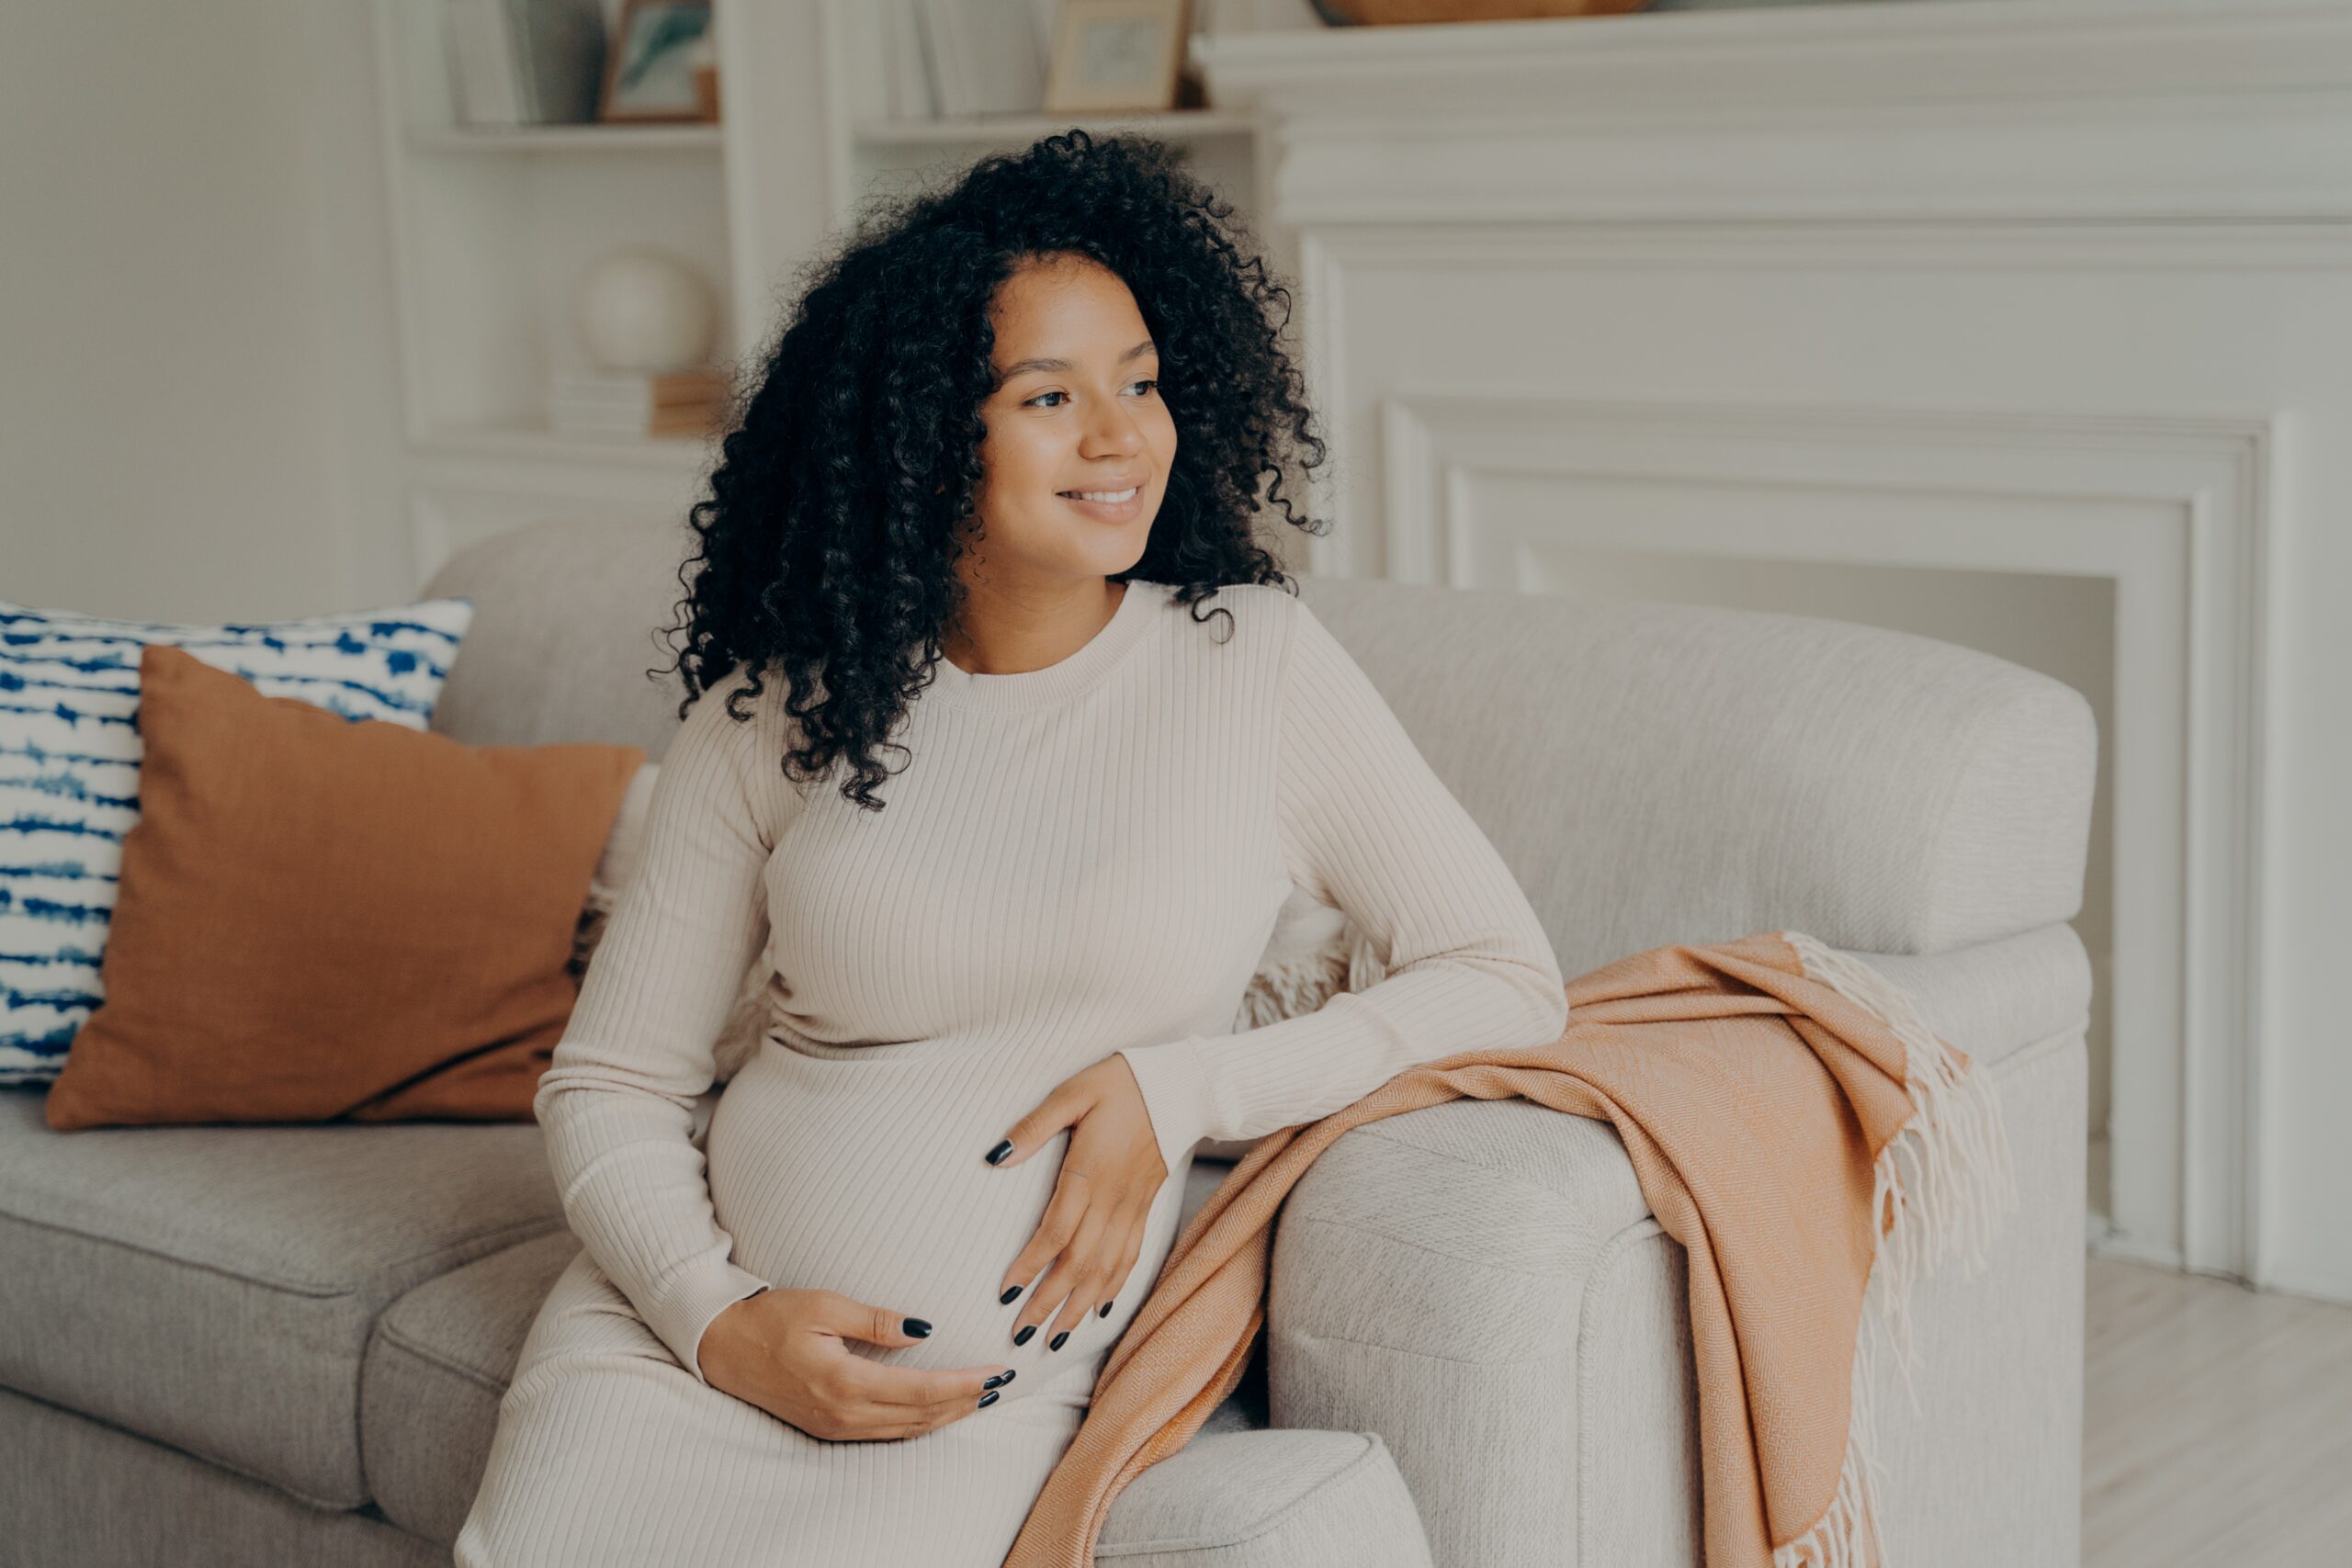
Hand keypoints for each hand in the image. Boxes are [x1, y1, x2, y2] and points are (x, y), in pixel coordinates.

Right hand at [697, 1287, 1014, 1441]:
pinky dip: (921, 1421)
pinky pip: (887, 1432)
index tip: (996, 1372)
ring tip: (982, 1397)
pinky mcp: (829, 1427)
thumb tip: (924, 1330)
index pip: (921, 1390)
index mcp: (845, 1381)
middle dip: (966, 1401)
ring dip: (948, 1415)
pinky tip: (940, 1409)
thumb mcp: (823, 1305)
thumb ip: (876, 1320)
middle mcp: (844, 1412)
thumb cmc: (771, 1317)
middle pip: (921, 1416)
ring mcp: (836, 1425)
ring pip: (907, 1429)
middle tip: (1002, 1384)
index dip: (964, 1384)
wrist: (722, 1347)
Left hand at [983, 1054, 1166, 1350]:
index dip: (1031, 1266)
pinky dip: (1115, 1287)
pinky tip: (1099, 1309)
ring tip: (1055, 1339)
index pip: (1055, 1232)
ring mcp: (1133, 1207)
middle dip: (1049, 1303)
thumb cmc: (1121, 1085)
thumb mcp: (1072, 1092)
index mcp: (1089, 1171)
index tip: (1006, 1294)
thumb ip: (1035, 1126)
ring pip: (1106, 1269)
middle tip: (1022, 1335)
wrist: (1181, 1085)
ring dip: (1079, 1307)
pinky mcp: (1147, 1208)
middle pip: (1078, 1263)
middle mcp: (1113, 1198)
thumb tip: (996, 1157)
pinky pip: (1132, 1256)